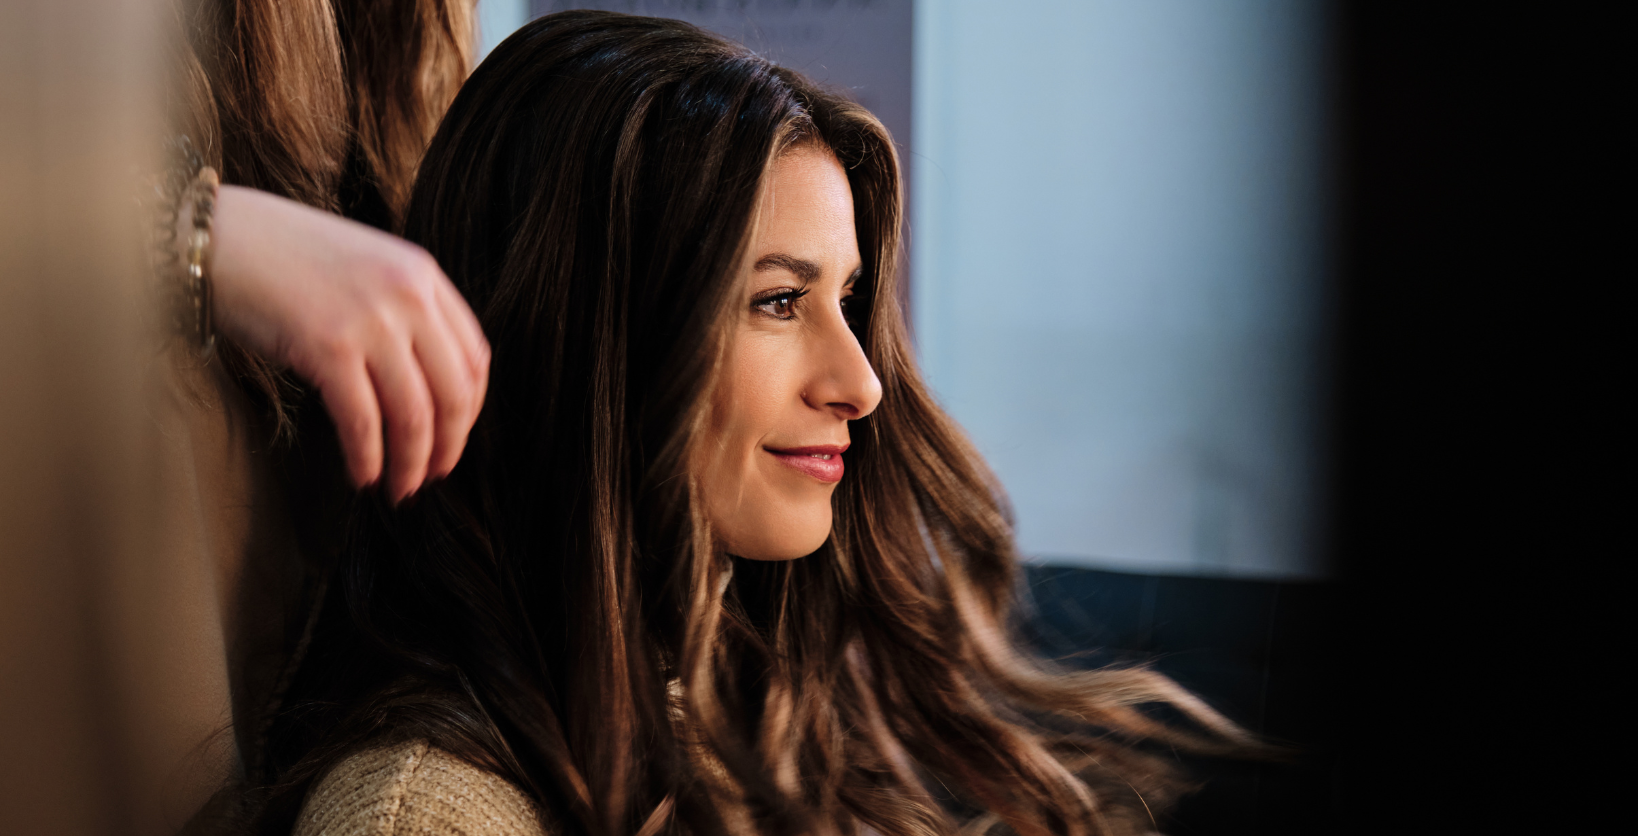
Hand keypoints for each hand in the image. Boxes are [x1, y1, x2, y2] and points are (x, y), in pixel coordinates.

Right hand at [207, 185, 488, 501]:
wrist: (219, 237)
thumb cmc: (285, 258)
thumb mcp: (367, 268)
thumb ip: (404, 312)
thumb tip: (427, 385)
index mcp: (424, 275)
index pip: (475, 357)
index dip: (470, 410)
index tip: (453, 436)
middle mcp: (408, 296)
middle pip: (453, 393)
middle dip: (447, 446)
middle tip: (432, 475)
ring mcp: (371, 321)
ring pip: (413, 415)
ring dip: (410, 463)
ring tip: (400, 488)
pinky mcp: (327, 347)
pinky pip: (363, 421)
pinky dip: (368, 458)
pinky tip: (363, 475)